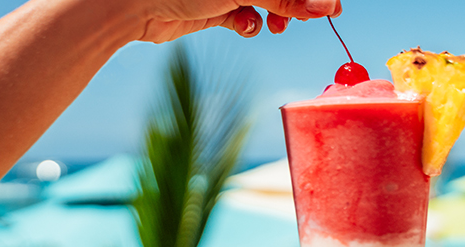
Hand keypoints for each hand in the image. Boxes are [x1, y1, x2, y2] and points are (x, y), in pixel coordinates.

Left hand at [137, 0, 341, 42]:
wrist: (133, 3)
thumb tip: (327, 7)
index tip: (332, 7)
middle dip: (297, 3)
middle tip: (308, 19)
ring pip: (269, 1)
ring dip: (277, 15)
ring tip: (276, 26)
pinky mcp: (217, 6)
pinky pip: (247, 15)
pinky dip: (250, 23)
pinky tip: (242, 25)